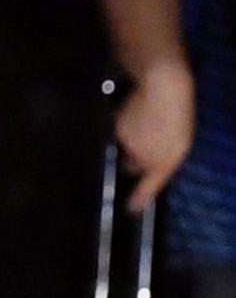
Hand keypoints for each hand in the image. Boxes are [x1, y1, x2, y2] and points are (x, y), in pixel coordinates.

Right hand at [118, 61, 196, 213]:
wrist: (163, 89)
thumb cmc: (178, 116)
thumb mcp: (180, 144)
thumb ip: (164, 161)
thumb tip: (147, 170)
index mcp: (160, 162)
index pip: (147, 187)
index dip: (139, 199)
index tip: (132, 208)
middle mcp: (140, 155)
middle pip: (132, 166)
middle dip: (135, 162)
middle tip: (145, 150)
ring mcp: (127, 140)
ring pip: (127, 147)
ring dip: (134, 142)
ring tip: (149, 125)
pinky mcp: (117, 124)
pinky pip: (121, 131)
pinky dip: (129, 127)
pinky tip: (140, 114)